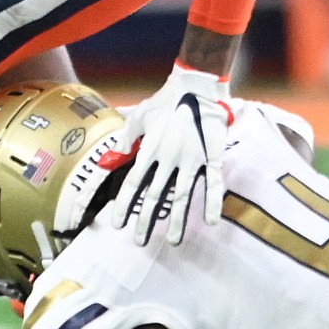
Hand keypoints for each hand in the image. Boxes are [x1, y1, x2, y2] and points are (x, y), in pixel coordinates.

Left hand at [113, 65, 229, 246]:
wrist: (197, 87)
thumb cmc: (165, 100)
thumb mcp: (140, 114)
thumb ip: (127, 136)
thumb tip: (116, 154)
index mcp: (149, 151)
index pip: (132, 184)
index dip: (124, 206)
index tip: (117, 224)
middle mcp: (168, 160)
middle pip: (154, 197)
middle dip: (145, 221)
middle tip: (140, 241)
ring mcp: (190, 161)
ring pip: (181, 197)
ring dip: (177, 221)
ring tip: (173, 241)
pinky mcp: (210, 158)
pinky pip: (212, 184)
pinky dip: (212, 203)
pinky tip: (212, 222)